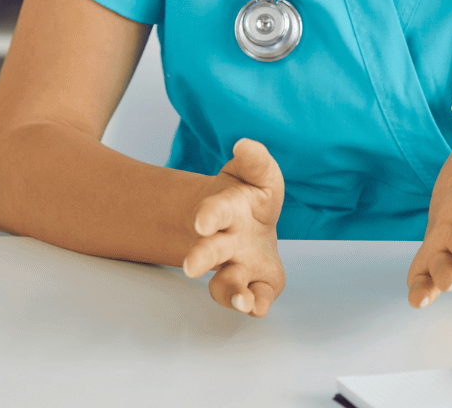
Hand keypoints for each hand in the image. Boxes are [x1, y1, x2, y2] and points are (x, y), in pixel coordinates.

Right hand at [182, 138, 284, 316]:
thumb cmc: (248, 196)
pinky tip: (258, 307)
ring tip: (242, 301)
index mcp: (227, 210)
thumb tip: (245, 144)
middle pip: (211, 251)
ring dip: (231, 292)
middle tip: (191, 266)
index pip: (215, 211)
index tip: (202, 222)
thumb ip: (254, 160)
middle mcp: (227, 242)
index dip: (209, 215)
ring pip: (228, 282)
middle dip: (201, 257)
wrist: (248, 224)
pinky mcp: (259, 281)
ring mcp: (240, 265)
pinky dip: (257, 303)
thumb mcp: (254, 172)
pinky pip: (257, 295)